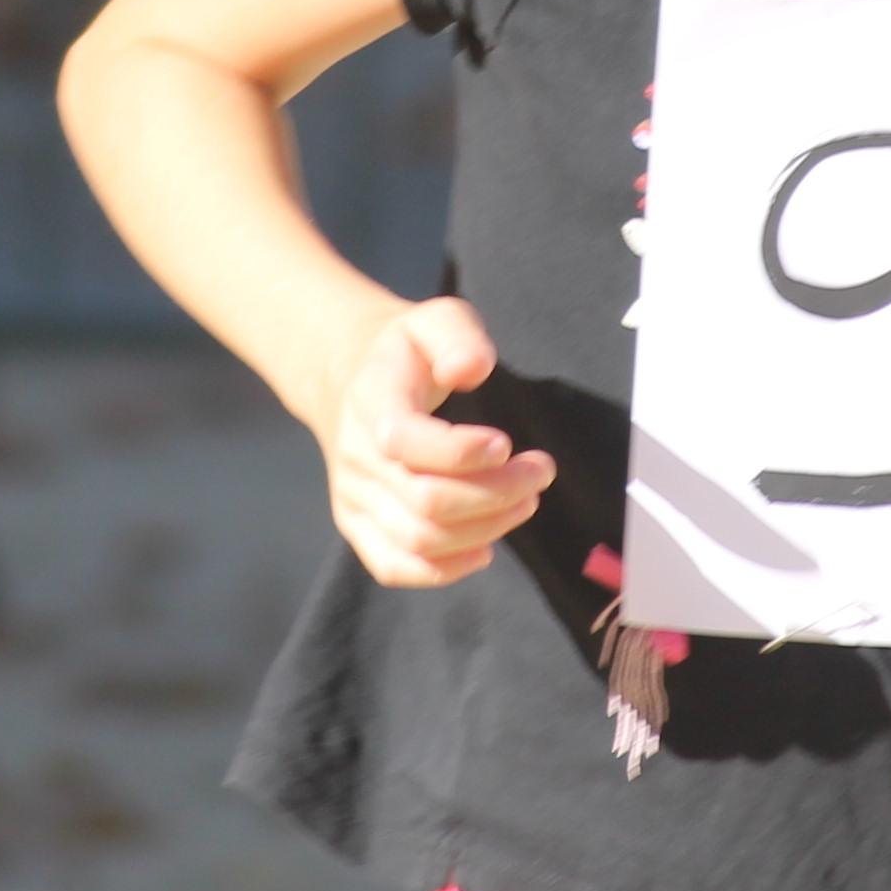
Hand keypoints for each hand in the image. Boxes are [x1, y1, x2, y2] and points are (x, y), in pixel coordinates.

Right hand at [311, 297, 548, 587]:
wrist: (350, 382)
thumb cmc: (407, 354)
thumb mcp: (434, 320)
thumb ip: (457, 336)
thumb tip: (472, 369)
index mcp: (370, 402)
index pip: (405, 441)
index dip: (462, 452)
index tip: (508, 444)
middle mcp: (355, 457)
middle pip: (425, 501)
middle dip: (496, 494)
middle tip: (540, 472)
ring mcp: (353, 498)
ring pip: (418, 539)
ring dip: (484, 529)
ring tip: (525, 501)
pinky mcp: (358, 526)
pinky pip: (394, 566)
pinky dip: (444, 570)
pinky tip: (485, 549)